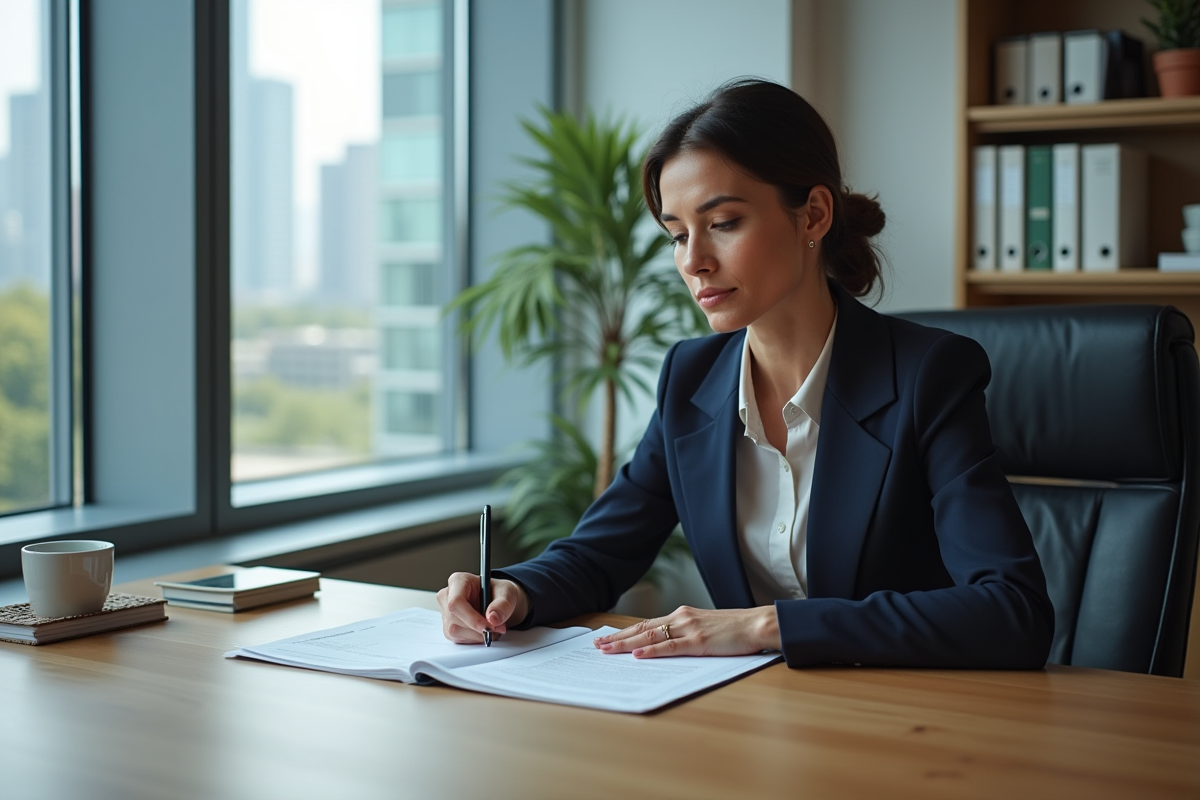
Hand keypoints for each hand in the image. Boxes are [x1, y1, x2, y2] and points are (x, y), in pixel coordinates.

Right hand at [436, 572, 530, 643]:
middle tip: (498, 628)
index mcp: (458, 581)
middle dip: (478, 629)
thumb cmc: (498, 593)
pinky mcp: (448, 627)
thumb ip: (502, 604)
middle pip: (454, 619)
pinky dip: (474, 639)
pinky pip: (458, 639)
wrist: (497, 602)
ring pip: (455, 631)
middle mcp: (447, 596)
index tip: (488, 627)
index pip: (456, 602)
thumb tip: (493, 618)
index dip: (471, 617)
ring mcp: (445, 613)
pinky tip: (484, 631)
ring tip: (493, 629)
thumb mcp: (507, 593)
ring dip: (477, 635)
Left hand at [593, 605, 779, 658]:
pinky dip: (652, 650)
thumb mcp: (706, 627)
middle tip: (597, 645)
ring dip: (626, 644)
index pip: (647, 623)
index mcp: (682, 615)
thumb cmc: (735, 629)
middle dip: (618, 638)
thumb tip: (666, 646)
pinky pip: (670, 647)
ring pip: (650, 636)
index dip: (625, 632)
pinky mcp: (698, 641)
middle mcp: (681, 618)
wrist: (757, 624)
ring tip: (607, 650)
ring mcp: (689, 628)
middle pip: (642, 628)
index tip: (608, 638)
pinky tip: (638, 654)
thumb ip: (687, 634)